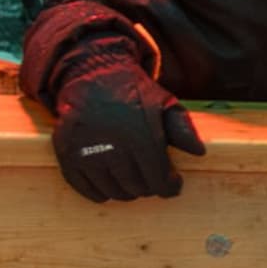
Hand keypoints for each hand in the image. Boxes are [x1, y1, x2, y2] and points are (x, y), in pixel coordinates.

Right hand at [47, 53, 203, 202]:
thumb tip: (200, 152)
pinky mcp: (66, 154)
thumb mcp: (164, 103)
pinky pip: (85, 189)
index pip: (159, 181)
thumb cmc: (133, 92)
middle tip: (152, 179)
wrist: (93, 75)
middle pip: (137, 189)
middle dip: (149, 187)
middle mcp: (112, 147)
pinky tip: (110, 183)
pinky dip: (99, 192)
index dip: (169, 187)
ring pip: (113, 192)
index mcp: (141, 136)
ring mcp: (86, 152)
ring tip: (132, 179)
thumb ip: (183, 129)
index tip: (173, 185)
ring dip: (126, 191)